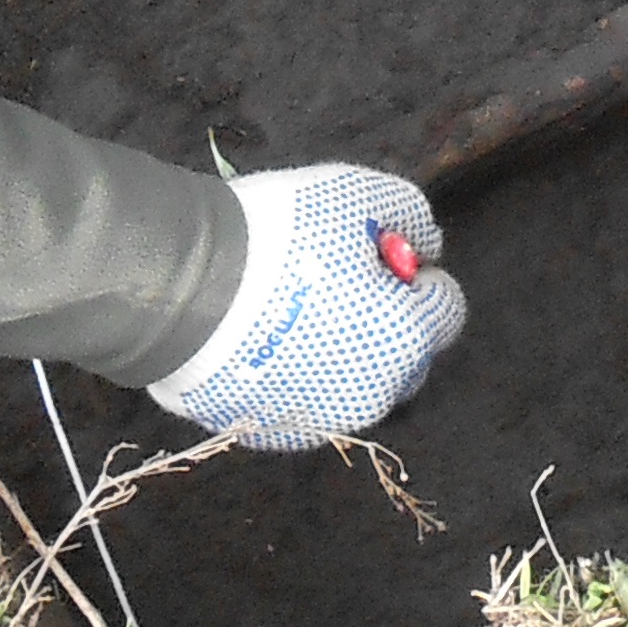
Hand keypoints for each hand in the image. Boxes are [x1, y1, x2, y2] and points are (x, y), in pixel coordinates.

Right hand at [147, 163, 467, 447]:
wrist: (182, 288)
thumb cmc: (281, 236)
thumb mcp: (361, 194)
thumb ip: (410, 217)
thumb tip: (424, 247)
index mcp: (406, 340)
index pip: (445, 309)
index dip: (416, 275)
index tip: (377, 253)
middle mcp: (372, 394)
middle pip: (403, 354)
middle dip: (384, 319)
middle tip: (336, 279)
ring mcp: (320, 421)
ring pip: (350, 382)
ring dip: (338, 350)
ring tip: (291, 308)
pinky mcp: (269, 432)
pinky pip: (299, 399)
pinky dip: (293, 373)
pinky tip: (261, 337)